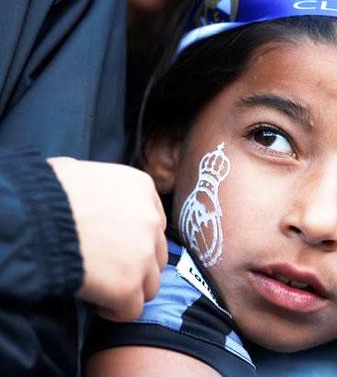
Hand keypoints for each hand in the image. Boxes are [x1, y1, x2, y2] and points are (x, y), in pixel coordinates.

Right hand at [48, 157, 167, 321]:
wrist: (35, 219)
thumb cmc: (47, 192)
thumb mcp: (79, 172)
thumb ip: (98, 185)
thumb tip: (87, 190)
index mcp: (141, 189)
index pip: (154, 223)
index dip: (135, 239)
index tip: (114, 246)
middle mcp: (151, 221)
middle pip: (156, 255)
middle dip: (135, 265)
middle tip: (107, 269)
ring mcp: (144, 255)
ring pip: (150, 284)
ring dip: (129, 289)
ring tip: (101, 287)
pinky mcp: (129, 286)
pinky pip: (133, 309)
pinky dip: (115, 310)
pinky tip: (95, 301)